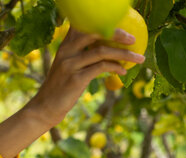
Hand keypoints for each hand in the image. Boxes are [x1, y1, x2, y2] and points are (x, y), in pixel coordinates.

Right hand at [0, 28, 143, 157]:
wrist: (46, 107)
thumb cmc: (62, 87)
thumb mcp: (69, 66)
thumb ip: (82, 55)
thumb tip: (108, 50)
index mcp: (65, 45)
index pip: (83, 25)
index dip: (103, 23)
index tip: (121, 28)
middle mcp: (67, 51)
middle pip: (95, 33)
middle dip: (117, 34)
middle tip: (133, 39)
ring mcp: (71, 64)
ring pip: (102, 51)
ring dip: (123, 54)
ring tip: (138, 58)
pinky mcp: (76, 79)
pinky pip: (101, 68)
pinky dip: (115, 68)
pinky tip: (123, 72)